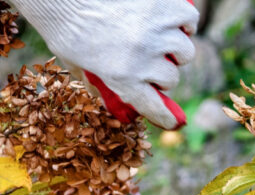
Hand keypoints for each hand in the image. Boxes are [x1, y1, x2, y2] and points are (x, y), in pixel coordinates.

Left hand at [7, 0, 198, 129]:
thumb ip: (96, 84)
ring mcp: (157, 30)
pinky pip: (189, 20)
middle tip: (151, 64)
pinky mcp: (164, 5)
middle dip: (162, 75)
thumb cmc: (65, 25)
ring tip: (162, 41)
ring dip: (176, 50)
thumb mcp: (75, 63)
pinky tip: (173, 22)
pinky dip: (185, 23)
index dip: (166, 117)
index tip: (173, 122)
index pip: (155, 107)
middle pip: (171, 78)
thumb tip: (112, 104)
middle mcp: (143, 56)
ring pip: (184, 51)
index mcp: (121, 76)